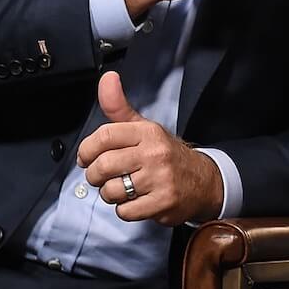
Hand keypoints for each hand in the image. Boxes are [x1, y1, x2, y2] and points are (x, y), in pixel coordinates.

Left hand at [76, 72, 223, 224]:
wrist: (202, 181)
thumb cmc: (164, 154)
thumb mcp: (144, 128)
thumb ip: (119, 107)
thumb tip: (107, 78)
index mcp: (147, 132)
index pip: (104, 137)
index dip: (86, 150)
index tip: (86, 158)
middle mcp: (155, 153)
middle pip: (103, 166)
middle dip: (95, 176)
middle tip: (101, 176)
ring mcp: (160, 179)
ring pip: (111, 191)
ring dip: (110, 194)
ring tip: (122, 188)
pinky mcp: (163, 203)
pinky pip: (125, 211)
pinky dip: (125, 209)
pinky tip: (136, 200)